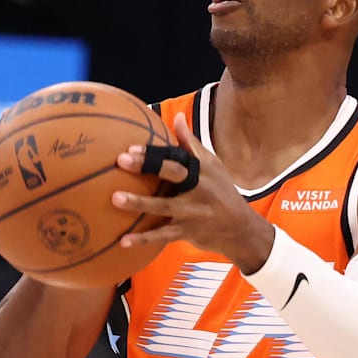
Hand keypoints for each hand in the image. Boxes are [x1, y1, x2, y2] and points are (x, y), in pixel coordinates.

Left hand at [112, 112, 274, 273]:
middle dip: (147, 166)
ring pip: (163, 207)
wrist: (242, 230)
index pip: (177, 156)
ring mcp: (193, 212)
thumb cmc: (222, 192)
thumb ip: (191, 144)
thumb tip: (177, 117)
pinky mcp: (188, 232)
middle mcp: (199, 189)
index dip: (155, 152)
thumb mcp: (213, 166)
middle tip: (121, 160)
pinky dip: (143, 239)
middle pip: (172, 174)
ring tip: (115, 198)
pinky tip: (122, 241)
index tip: (131, 148)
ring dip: (139, 203)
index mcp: (202, 171)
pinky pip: (162, 236)